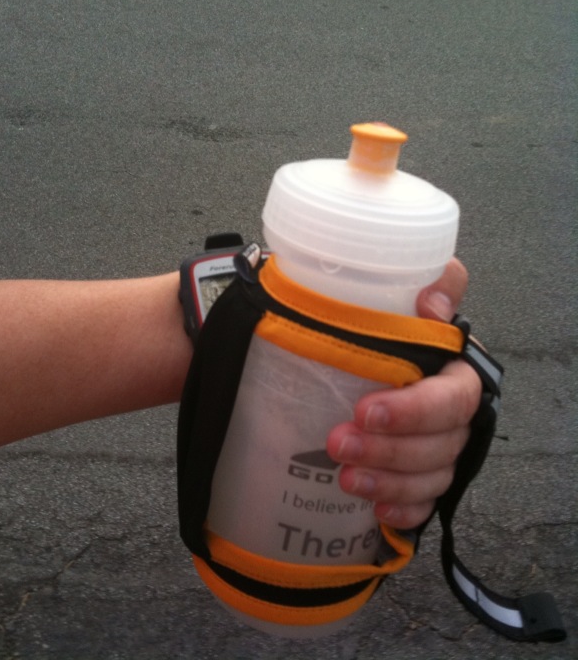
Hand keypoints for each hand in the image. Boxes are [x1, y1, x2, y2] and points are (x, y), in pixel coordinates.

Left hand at [325, 258, 481, 530]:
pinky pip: (427, 505)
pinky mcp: (429, 477)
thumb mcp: (416, 297)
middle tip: (338, 443)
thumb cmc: (399, 327)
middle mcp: (458, 417)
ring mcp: (445, 451)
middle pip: (441, 444)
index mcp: (457, 374)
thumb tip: (430, 299)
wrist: (380, 357)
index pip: (453, 398)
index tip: (366, 410)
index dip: (415, 410)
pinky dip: (404, 511)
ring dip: (389, 482)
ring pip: (433, 477)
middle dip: (389, 449)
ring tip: (345, 479)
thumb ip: (438, 285)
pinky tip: (375, 511)